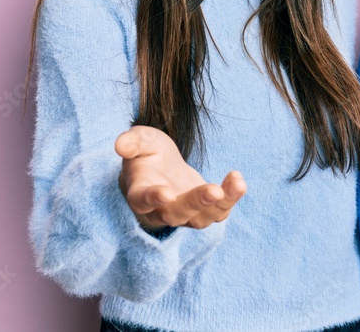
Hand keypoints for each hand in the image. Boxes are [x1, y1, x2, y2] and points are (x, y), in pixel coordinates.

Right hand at [115, 126, 245, 231]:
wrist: (161, 167)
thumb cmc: (146, 153)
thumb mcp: (140, 140)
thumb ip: (132, 142)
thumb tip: (121, 145)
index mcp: (139, 192)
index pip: (142, 200)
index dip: (153, 198)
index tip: (166, 193)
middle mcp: (160, 209)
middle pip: (176, 214)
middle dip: (196, 203)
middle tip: (214, 191)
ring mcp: (183, 213)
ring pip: (200, 218)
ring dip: (220, 204)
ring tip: (237, 184)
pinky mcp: (203, 210)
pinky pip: (218, 212)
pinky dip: (230, 200)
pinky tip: (238, 181)